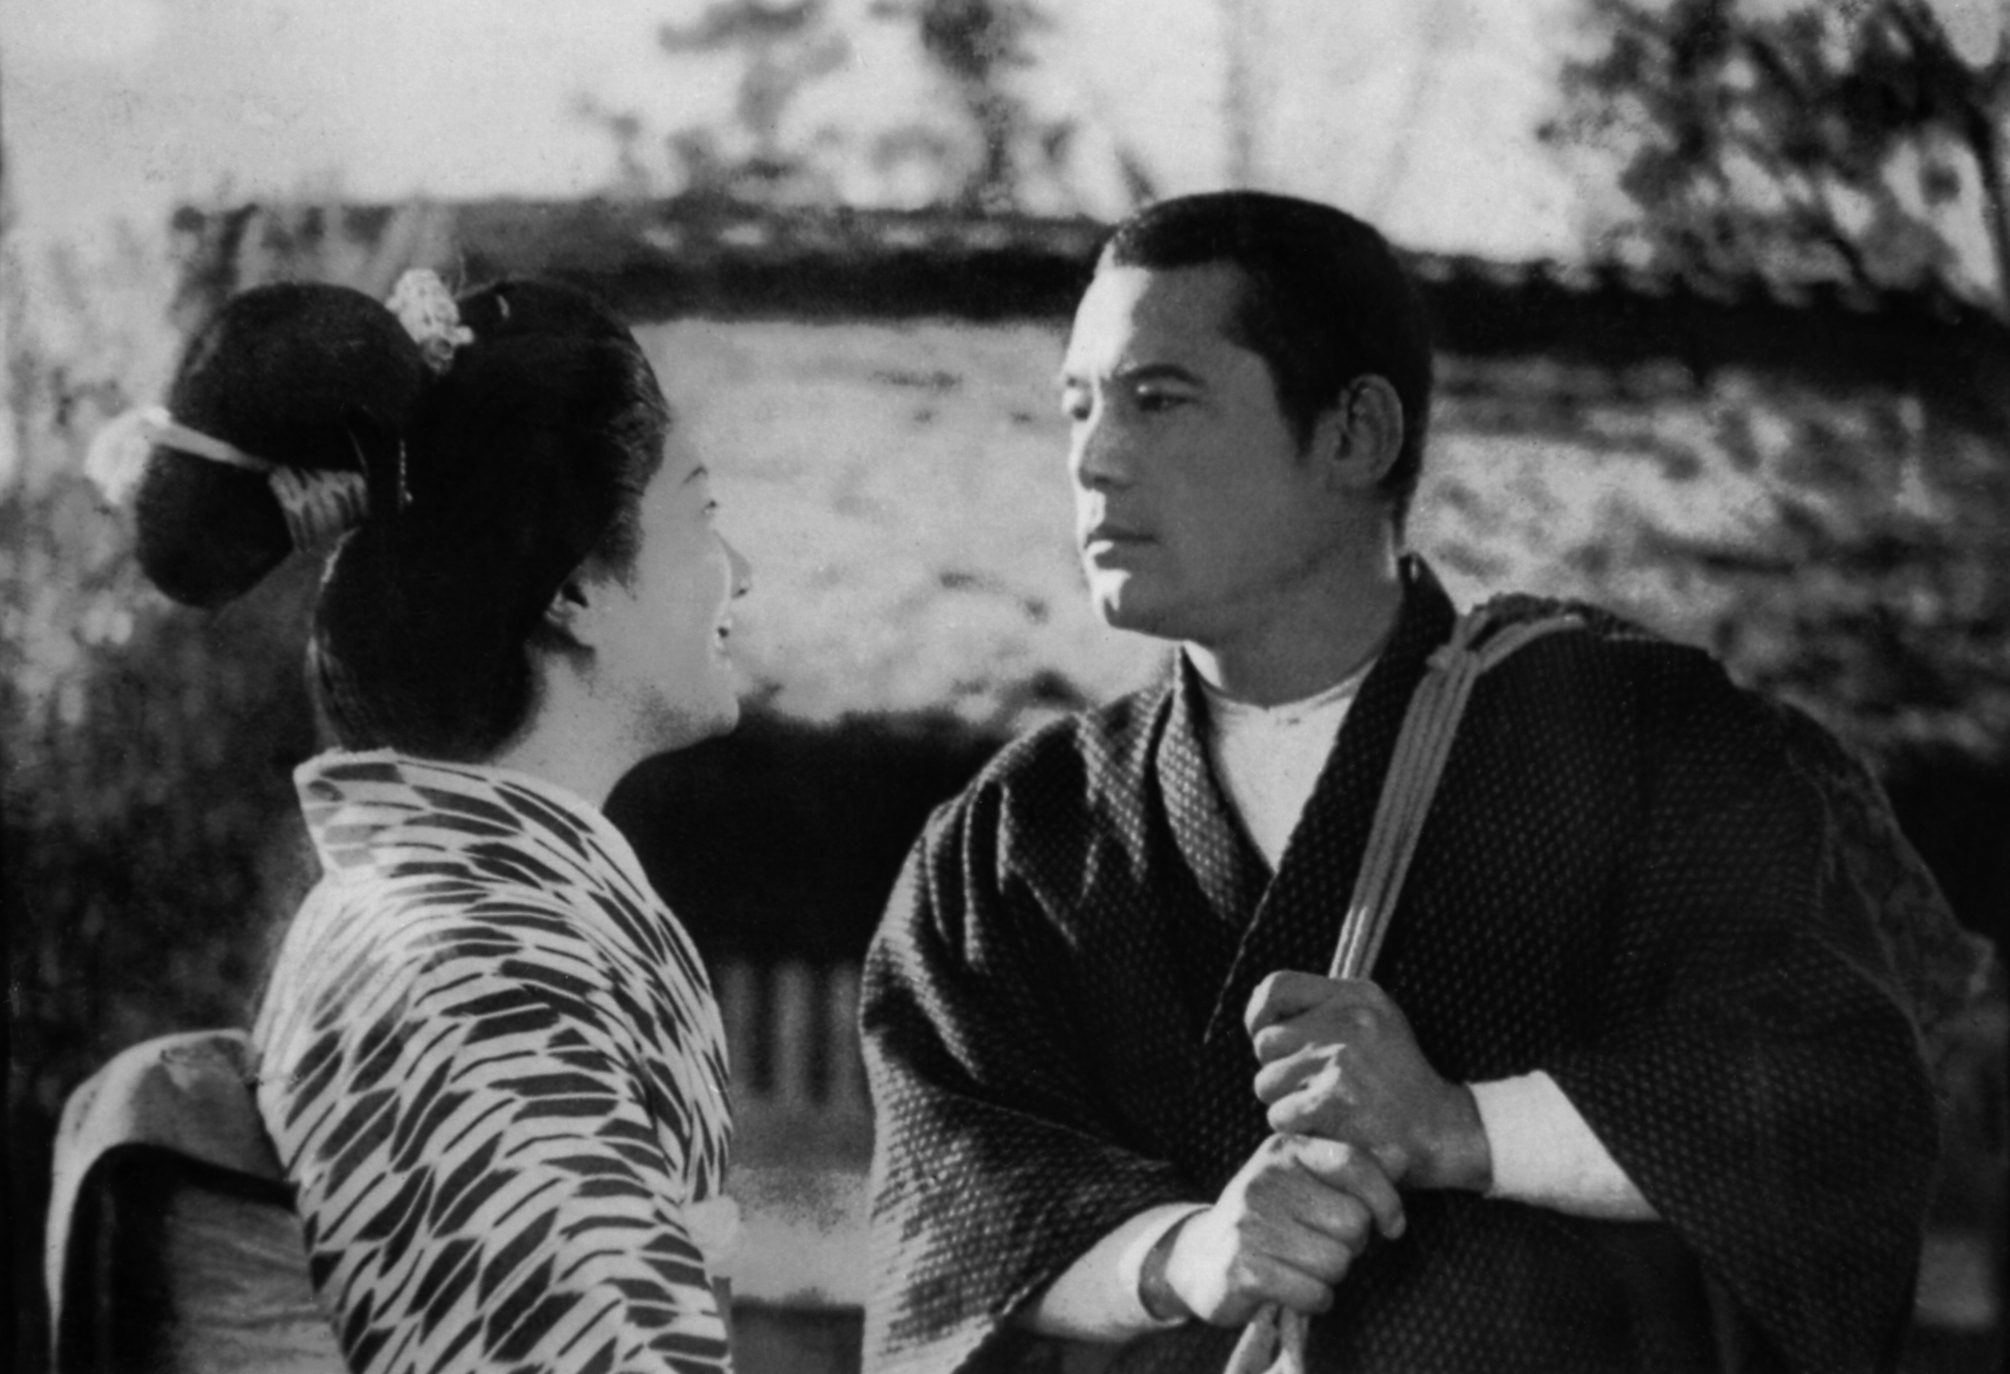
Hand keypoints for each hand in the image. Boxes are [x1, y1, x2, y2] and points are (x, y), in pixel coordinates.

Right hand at [1158, 1133, 1403, 1327]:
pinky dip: (1314, 1299)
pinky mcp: (1244, 1268)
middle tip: (1322, 1245)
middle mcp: (1264, 1179)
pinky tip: (1292, 1287)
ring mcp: (1250, 1224)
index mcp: (1284, 1150)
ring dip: (1331, 1276)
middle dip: (1351, 1244)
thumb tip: (1403, 1157)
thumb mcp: (1303, 1181)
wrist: (1199, 1256)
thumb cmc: (1266, 1217)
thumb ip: (1353, 1170)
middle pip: (1353, 1221)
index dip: (1386, 1198)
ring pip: (1337, 1262)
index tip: (1392, 1226)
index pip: (1353, 1162)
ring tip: (1302, 1266)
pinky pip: (1314, 1292)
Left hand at [1246, 971, 1490, 1191]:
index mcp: (1357, 996)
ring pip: (1266, 1082)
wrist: (1440, 1131)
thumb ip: (1324, 1007)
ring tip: (1324, 1107)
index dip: (1258, 1014)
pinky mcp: (1333, 1100)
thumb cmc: (1397, 1078)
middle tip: (1313, 1086)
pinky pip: (1280, 1114)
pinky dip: (1296, 1128)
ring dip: (1285, 1102)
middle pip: (1265, 1041)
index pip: (1276, 987)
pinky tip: (1327, 1128)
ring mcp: (1340, 1059)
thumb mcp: (1375, 1021)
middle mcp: (1348, 1019)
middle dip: (1279, 1069)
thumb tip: (1259, 1007)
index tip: (1267, 1037)